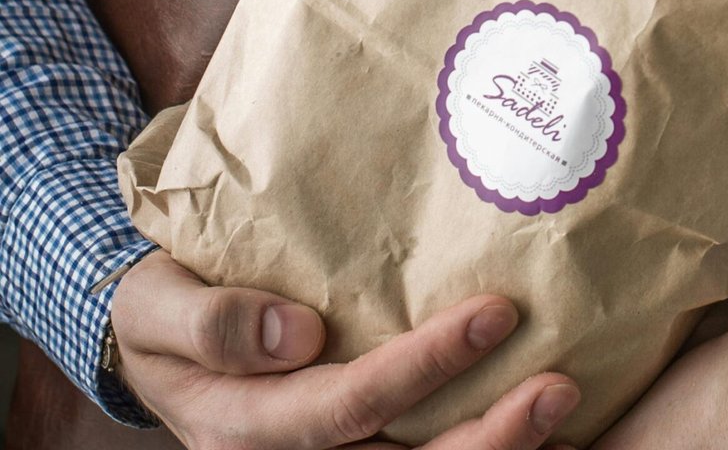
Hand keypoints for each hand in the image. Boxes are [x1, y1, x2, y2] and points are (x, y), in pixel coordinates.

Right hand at [109, 250, 579, 449]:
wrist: (154, 334)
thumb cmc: (164, 305)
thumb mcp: (160, 303)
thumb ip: (213, 320)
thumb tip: (296, 333)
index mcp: (239, 425)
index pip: (342, 407)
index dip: (420, 369)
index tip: (494, 316)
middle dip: (484, 436)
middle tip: (559, 386)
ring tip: (561, 405)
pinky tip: (540, 435)